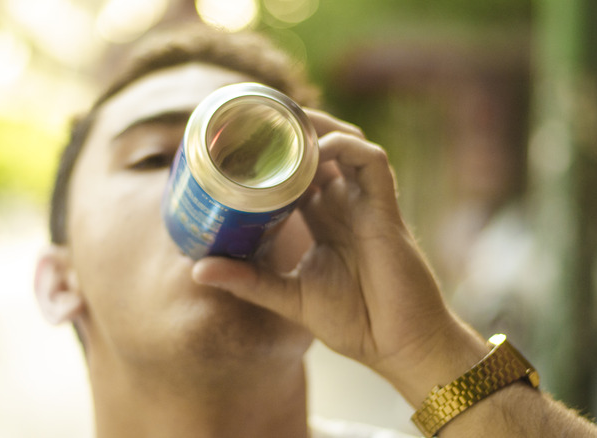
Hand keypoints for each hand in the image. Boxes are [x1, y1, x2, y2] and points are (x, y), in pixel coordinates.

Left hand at [192, 109, 485, 405]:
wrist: (399, 346)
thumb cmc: (354, 322)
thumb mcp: (288, 297)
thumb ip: (248, 281)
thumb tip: (197, 271)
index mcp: (325, 218)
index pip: (297, 171)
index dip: (274, 153)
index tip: (238, 141)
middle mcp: (344, 203)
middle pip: (319, 147)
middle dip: (290, 129)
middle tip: (253, 120)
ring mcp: (365, 203)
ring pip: (346, 142)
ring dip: (317, 127)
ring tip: (281, 123)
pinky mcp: (385, 210)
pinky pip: (371, 161)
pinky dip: (346, 146)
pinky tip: (318, 149)